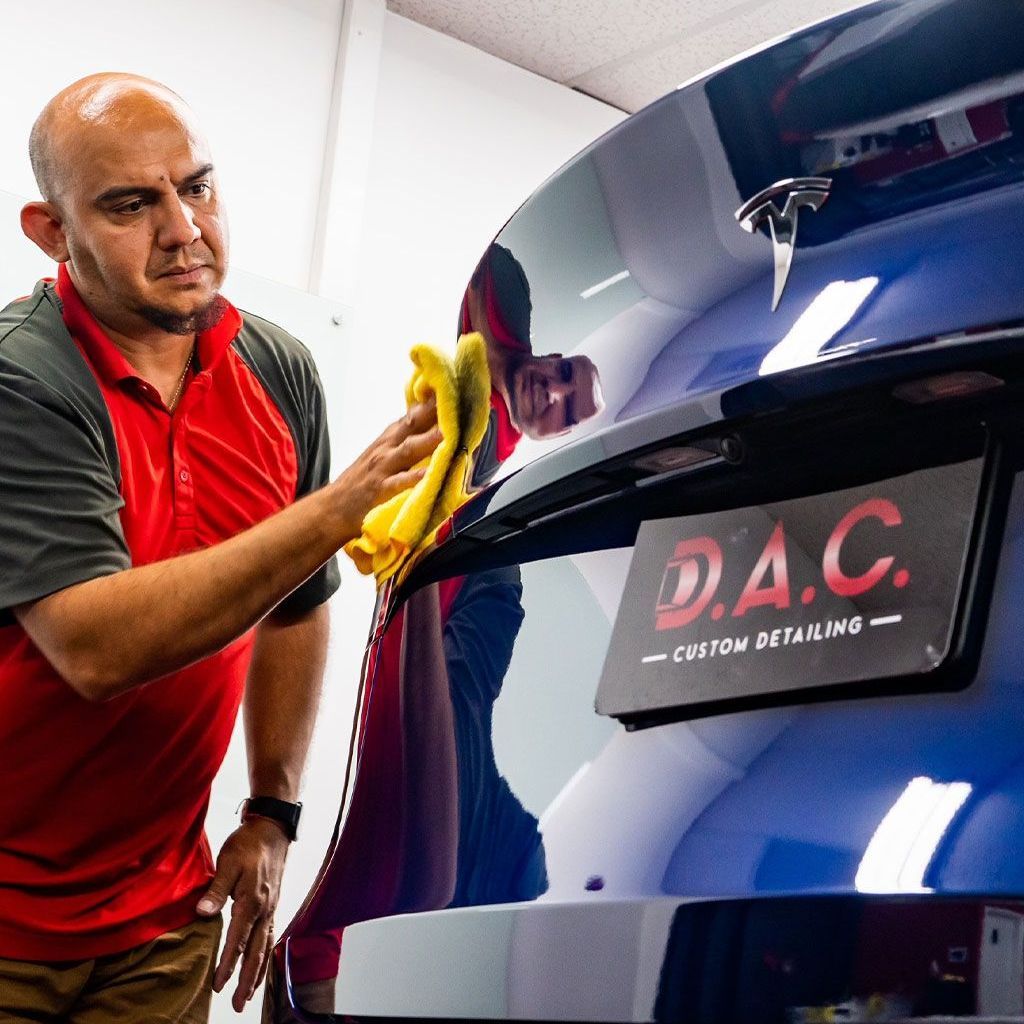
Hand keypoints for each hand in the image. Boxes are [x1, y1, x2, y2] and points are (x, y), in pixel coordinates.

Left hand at [196, 817, 289, 1011]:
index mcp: (252, 900)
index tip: (218, 985)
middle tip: (238, 1005)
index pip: (238, 939)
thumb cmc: (248, 843)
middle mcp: (265, 908)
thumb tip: (201, 914)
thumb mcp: (227, 862)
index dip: (227, 964)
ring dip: (257, 972)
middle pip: (256, 951)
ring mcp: (272, 907)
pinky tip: (260, 965)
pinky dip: (265, 956)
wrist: (272, 829)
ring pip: (265, 947)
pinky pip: (270, 936)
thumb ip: (215, 891)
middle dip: (247, 979)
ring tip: (249, 995)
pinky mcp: (273, 904)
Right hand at [332, 398, 440, 538]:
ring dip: (427, 440)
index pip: (413, 414)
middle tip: (454, 399)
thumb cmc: (363, 479)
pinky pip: (399, 483)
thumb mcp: (383, 453)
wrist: (332, 506)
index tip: (452, 386)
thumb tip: (433, 423)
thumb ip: (405, 438)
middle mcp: (387, 448)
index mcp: (390, 438)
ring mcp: (383, 468)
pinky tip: (428, 474)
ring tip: (447, 433)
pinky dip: (413, 477)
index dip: (432, 400)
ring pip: (408, 450)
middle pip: (412, 425)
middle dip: (433, 412)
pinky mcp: (380, 490)